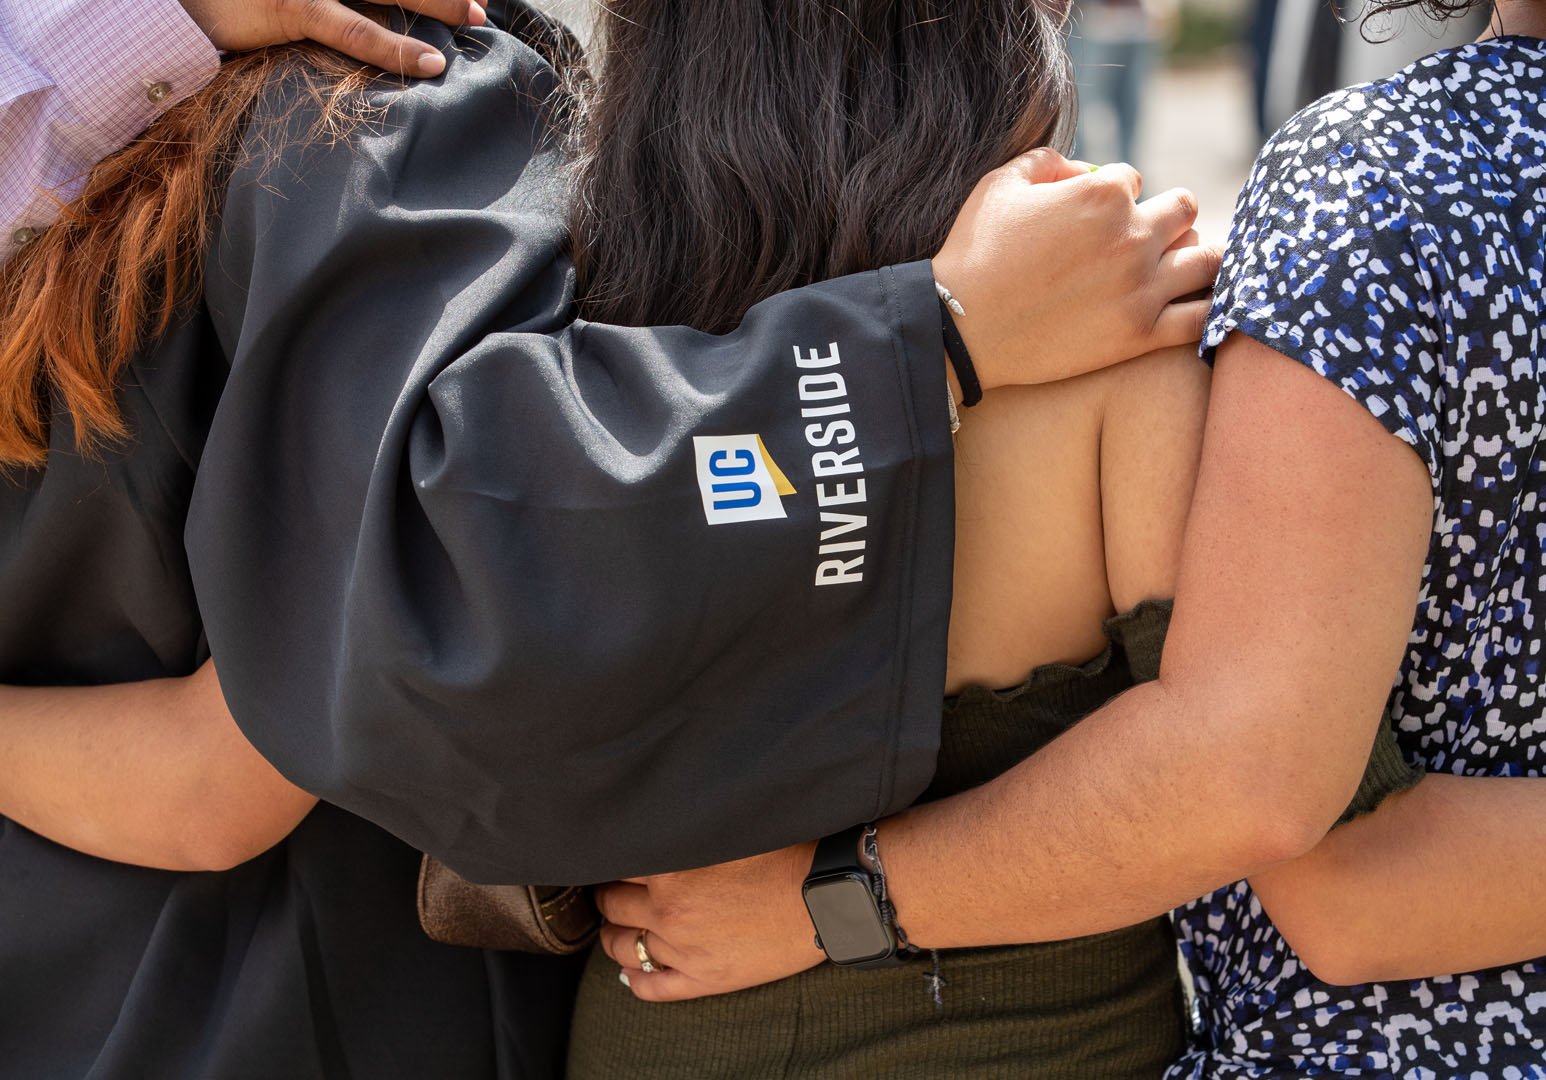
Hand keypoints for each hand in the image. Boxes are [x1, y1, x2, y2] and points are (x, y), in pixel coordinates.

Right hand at [177, 0, 485, 75]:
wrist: (169, 2)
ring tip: (475, 19)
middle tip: (480, 6)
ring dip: (435, 2)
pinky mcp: (291, 7)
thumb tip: (364, 21)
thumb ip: (328, 5)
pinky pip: (353, 30)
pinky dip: (395, 49)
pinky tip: (429, 63)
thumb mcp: (284, 0)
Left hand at [594, 841, 825, 1001]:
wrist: (826, 896)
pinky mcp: (704, 979)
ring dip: (613, 936)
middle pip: (612, 904)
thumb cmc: (787, 853)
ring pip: (623, 947)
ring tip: (615, 928)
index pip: (616, 864)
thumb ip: (687, 822)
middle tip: (609, 890)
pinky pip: (651, 987)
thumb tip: (656, 807)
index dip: (611, 860)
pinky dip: (633, 980)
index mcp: (671, 868)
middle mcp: (669, 910)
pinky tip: (629, 973)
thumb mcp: (728, 826)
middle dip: (607, 896)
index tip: (612, 858)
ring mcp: (683, 949)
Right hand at [933, 149, 1221, 390]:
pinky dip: (1208, 307)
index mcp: (1102, 193)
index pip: (1134, 180)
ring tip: (1177, 268)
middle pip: (1184, 210)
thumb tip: (1082, 170)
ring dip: (1195, 256)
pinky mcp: (1140, 335)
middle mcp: (1132, 235)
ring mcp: (1142, 287)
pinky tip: (1191, 306)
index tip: (1094, 218)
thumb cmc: (973, 254)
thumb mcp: (1000, 184)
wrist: (959, 328)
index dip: (1114, 195)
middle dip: (1165, 217)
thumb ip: (1049, 161)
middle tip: (1143, 239)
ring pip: (1209, 258)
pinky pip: (1202, 316)